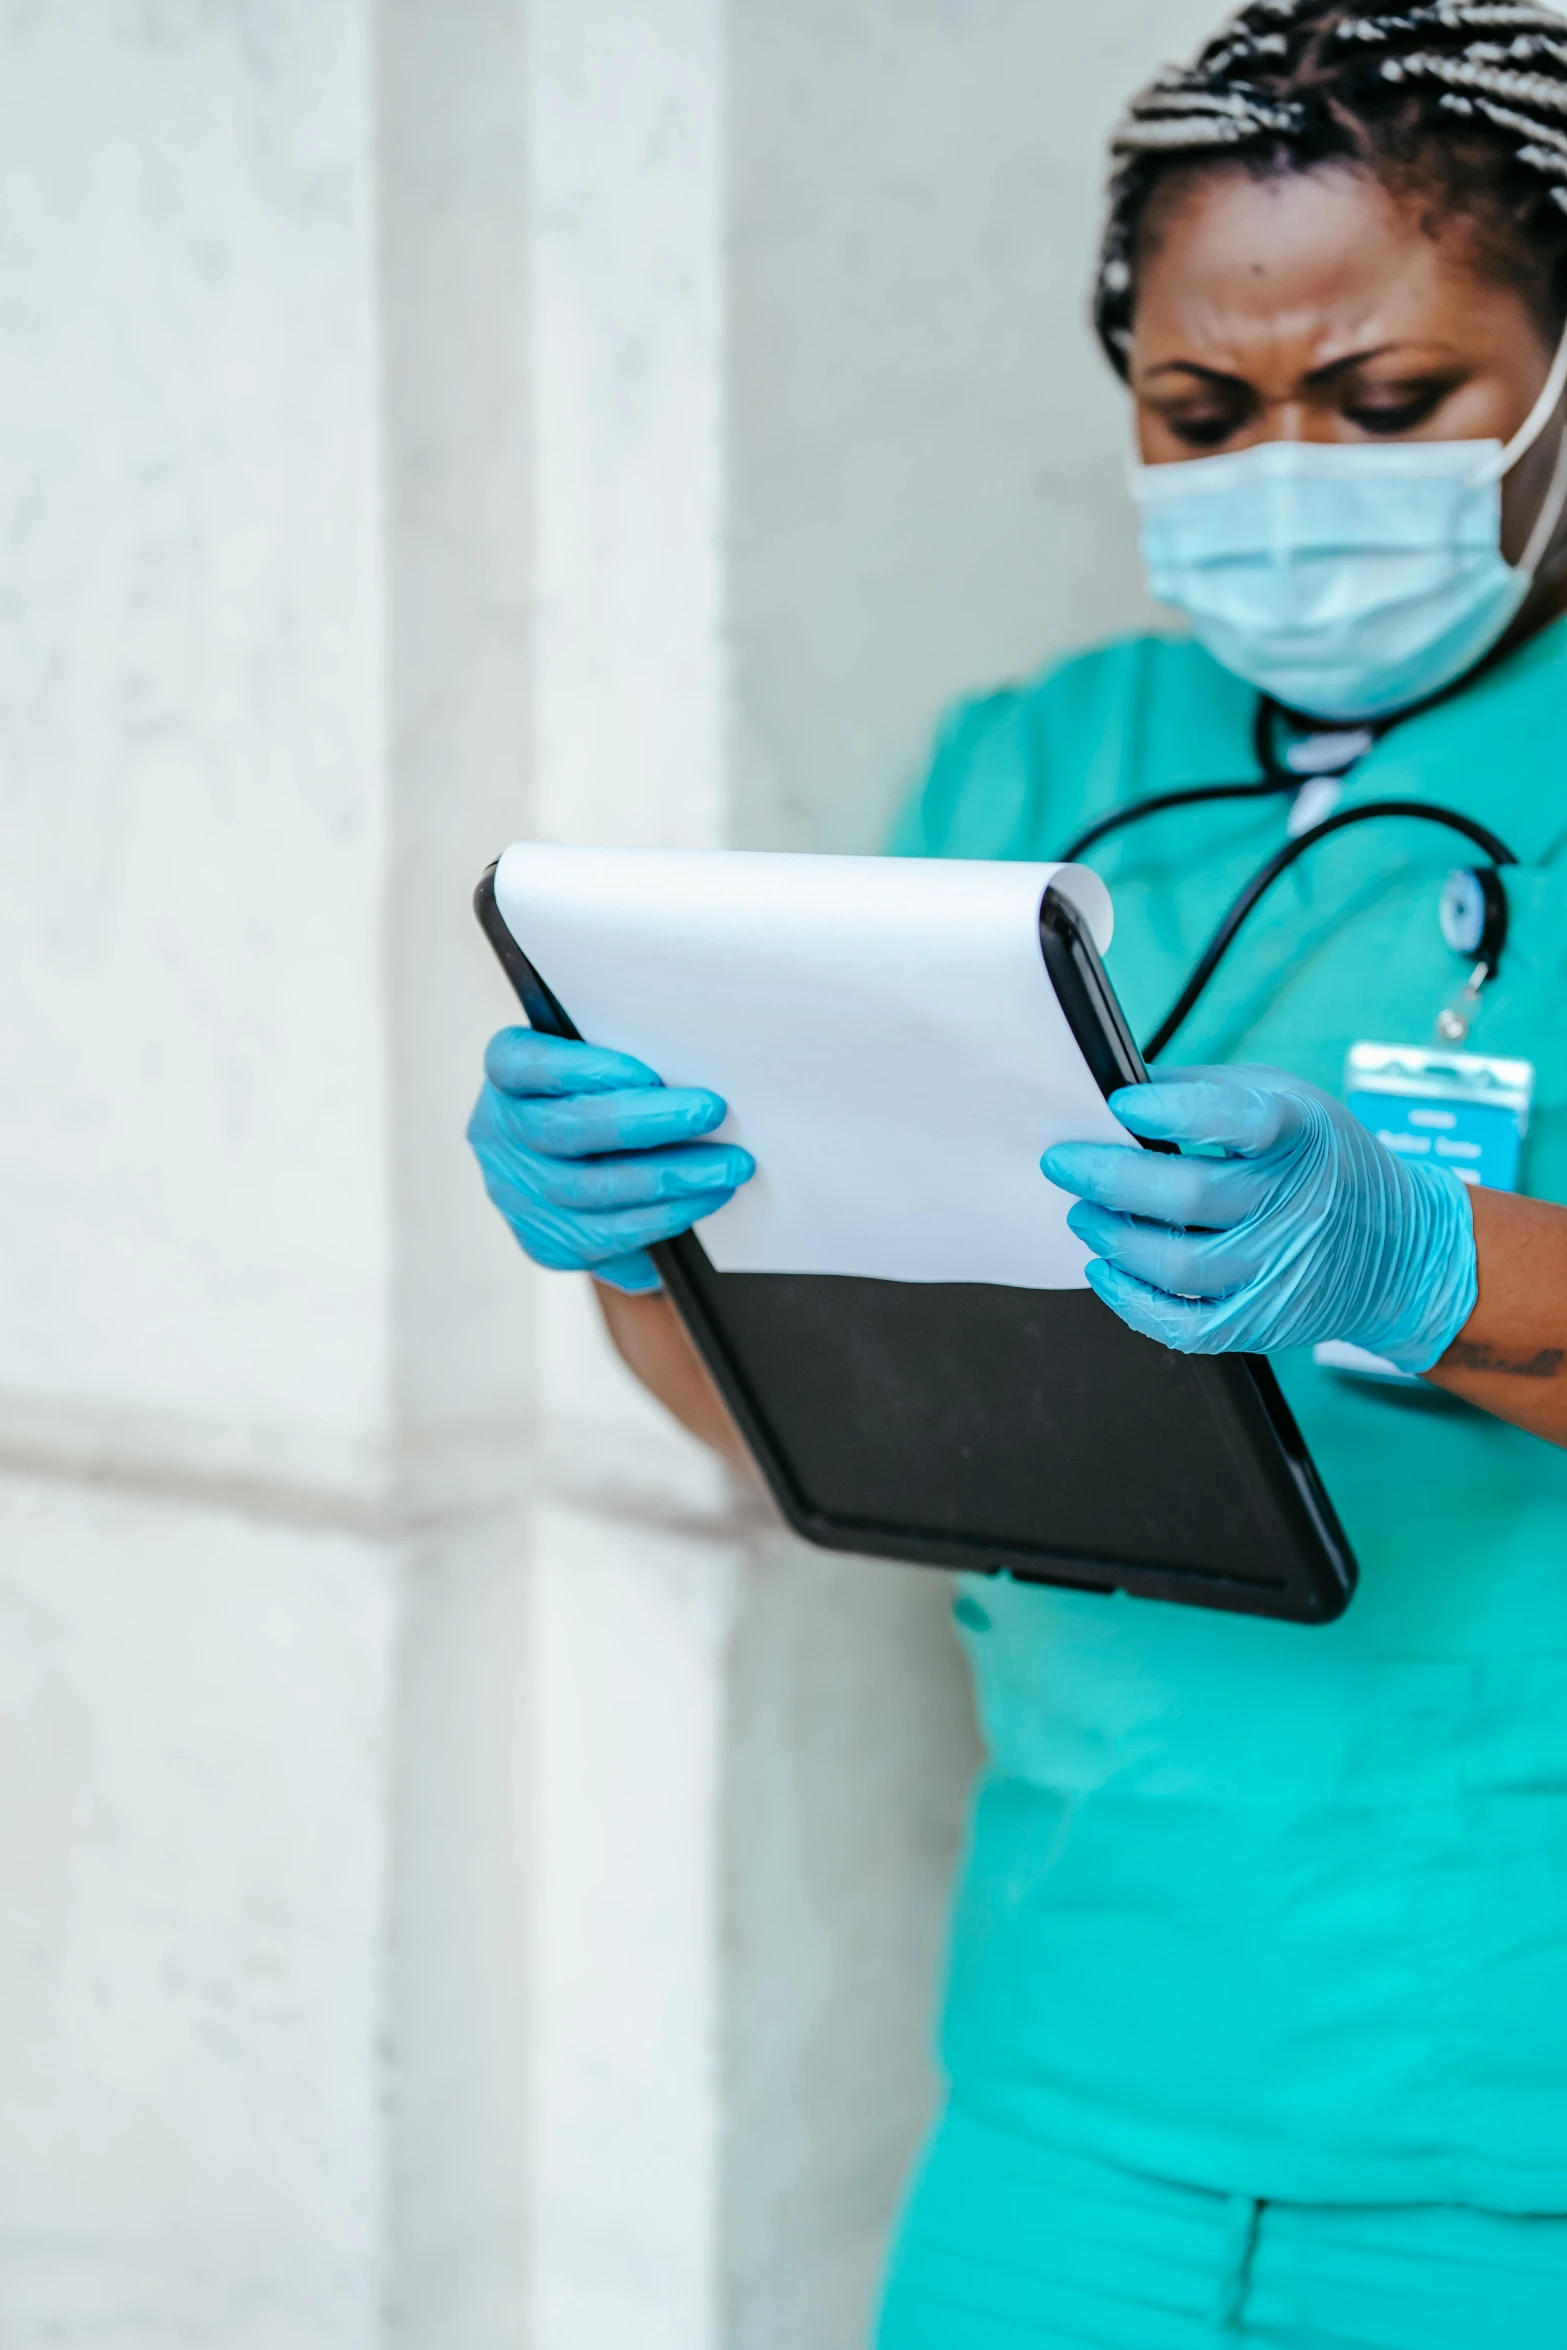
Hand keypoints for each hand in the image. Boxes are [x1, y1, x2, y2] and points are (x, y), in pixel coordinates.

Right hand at [467, 1028, 754, 1294]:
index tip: (645, 1071)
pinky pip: (604, 1235)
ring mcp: (517, 1194)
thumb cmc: (598, 1096)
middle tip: (709, 1111)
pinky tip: (701, 1199)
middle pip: (566, 1129)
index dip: (581, 1068)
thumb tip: (688, 1064)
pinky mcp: (543, 1243)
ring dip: (669, 1177)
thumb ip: (625, 1065)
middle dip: (646, 1122)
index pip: (521, 1062)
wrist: (577, 1166)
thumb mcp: (597, 1065)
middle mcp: (498, 1135)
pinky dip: (661, 1217)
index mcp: (506, 1075)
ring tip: (728, 1165)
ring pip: (590, 1188)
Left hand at [1041, 1064, 1476, 1371]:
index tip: (1120, 1104)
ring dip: (1113, 1237)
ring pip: (1179, 1264)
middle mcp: (1295, 1204)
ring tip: (1083, 1214)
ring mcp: (1280, 1269)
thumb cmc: (1322, 1161)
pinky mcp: (1264, 1320)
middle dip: (1108, 1177)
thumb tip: (1117, 1087)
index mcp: (1300, 1135)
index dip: (1171, 1110)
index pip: (1237, 1118)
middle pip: (1190, 1196)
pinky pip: (1187, 1325)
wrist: (1401, 1248)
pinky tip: (1107, 1271)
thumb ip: (1203, 1091)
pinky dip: (1133, 1302)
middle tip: (1064, 1162)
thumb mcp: (1284, 1101)